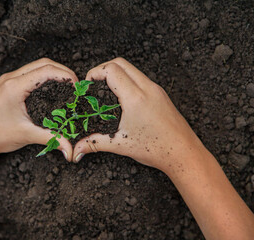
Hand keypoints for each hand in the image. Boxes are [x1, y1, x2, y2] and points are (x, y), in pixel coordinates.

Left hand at [0, 58, 77, 164]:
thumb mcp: (27, 135)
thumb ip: (52, 138)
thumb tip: (70, 148)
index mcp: (14, 86)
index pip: (45, 70)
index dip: (65, 75)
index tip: (77, 86)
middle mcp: (10, 79)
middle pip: (43, 63)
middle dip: (62, 71)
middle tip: (75, 84)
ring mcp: (7, 80)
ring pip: (36, 66)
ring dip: (53, 71)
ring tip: (67, 84)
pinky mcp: (7, 85)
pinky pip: (29, 73)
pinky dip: (43, 76)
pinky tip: (52, 87)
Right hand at [73, 58, 204, 171]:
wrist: (184, 153)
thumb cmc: (157, 149)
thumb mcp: (121, 144)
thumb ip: (95, 143)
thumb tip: (77, 148)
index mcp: (135, 98)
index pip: (111, 69)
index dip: (95, 73)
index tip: (87, 85)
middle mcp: (147, 88)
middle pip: (120, 62)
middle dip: (103, 69)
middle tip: (93, 84)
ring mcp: (156, 89)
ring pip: (132, 69)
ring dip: (116, 73)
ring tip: (105, 90)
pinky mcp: (161, 94)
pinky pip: (141, 78)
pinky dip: (128, 80)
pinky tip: (122, 98)